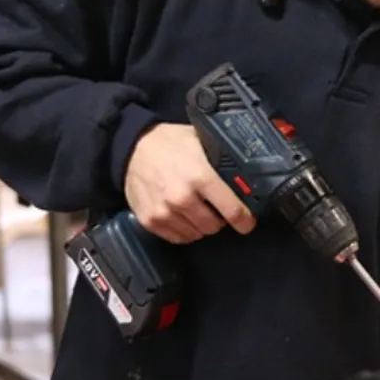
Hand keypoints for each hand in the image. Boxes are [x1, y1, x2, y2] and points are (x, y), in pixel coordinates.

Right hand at [123, 123, 256, 243]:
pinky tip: (182, 215)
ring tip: (196, 209)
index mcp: (200, 176)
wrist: (132, 148)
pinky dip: (184, 230)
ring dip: (200, 225)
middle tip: (215, 208)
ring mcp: (164, 211)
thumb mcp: (201, 142)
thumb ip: (222, 159)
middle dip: (219, 219)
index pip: (232, 210)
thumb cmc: (169, 143)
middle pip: (214, 227)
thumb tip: (246, 174)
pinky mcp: (150, 221)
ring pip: (196, 234)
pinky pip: (177, 238)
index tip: (247, 223)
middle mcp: (182, 197)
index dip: (245, 220)